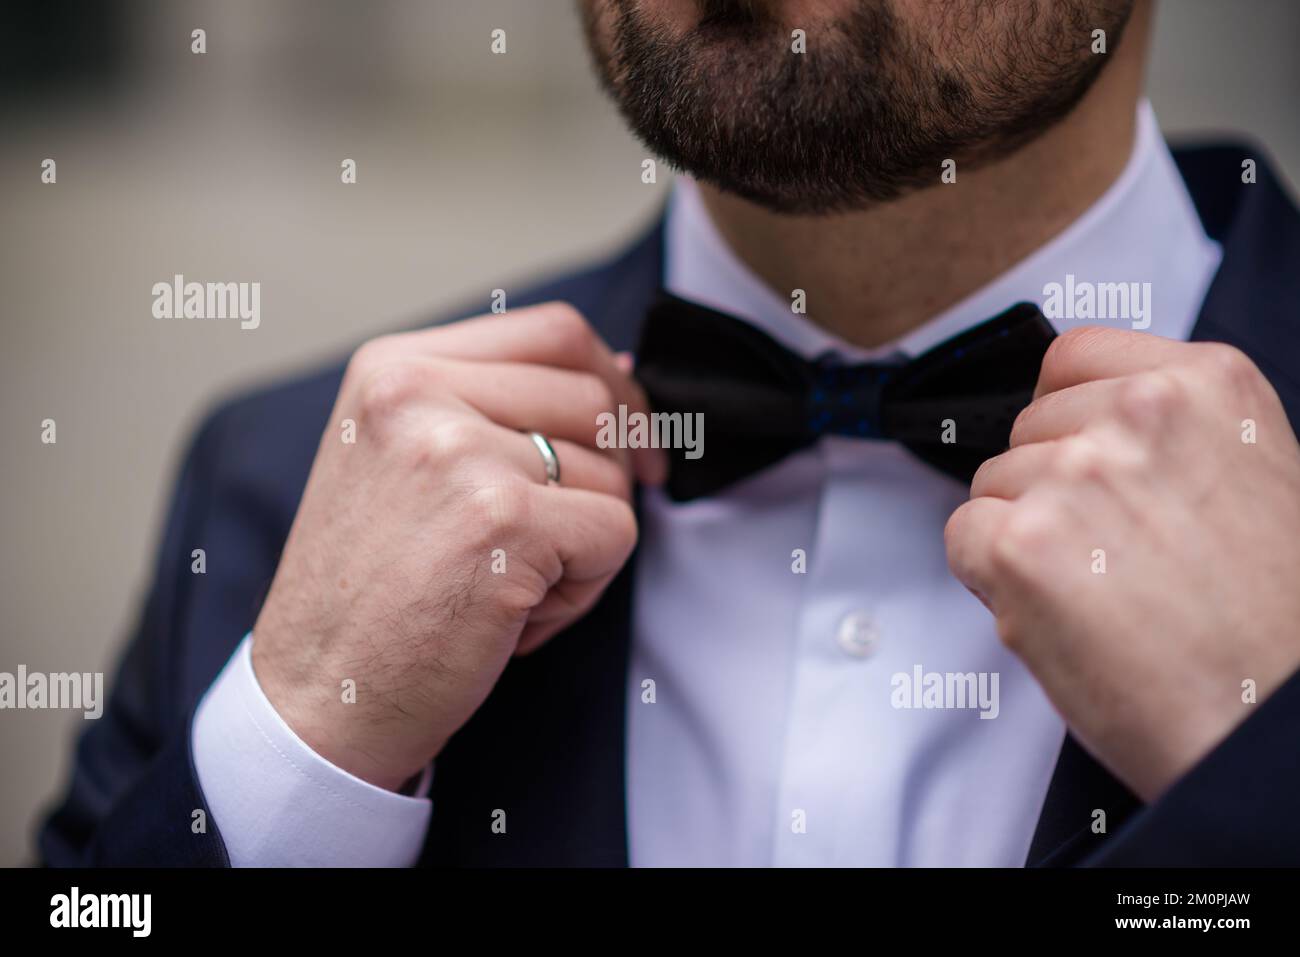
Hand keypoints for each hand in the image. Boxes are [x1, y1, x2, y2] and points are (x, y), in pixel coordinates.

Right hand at [251, 303, 664, 790]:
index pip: (553, 331)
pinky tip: (516, 616)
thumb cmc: (370, 595)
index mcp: (394, 369)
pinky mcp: (504, 521)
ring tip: (511, 586)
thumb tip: (620, 375)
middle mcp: (419, 394)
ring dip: (586, 542)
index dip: (612, 385)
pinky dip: (585, 588)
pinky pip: (615, 533)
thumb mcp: (404, 463)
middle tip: (570, 537)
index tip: (629, 440)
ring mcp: (460, 453)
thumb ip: (498, 410)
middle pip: (593, 397)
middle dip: (613, 471)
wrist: (318, 699)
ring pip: (611, 471)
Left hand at [945, 327, 1299, 800]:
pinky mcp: (1020, 544)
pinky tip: (1063, 613)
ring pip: (993, 484)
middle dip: (1049, 487)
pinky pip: (963, 537)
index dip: (1066, 416)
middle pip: (1028, 428)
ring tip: (1103, 593)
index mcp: (1206, 385)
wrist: (1275, 719)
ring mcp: (1075, 474)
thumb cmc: (1268, 625)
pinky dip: (991, 580)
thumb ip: (1165, 436)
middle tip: (1115, 555)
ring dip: (1025, 536)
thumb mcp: (1249, 478)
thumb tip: (1081, 427)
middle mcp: (1138, 414)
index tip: (1085, 456)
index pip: (1072, 357)